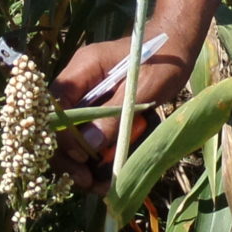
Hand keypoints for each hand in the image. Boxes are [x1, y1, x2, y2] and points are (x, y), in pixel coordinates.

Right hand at [49, 28, 196, 193]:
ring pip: (72, 134)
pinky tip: (106, 176)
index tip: (81, 157)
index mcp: (84, 68)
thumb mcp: (142, 89)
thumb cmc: (162, 61)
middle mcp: (80, 83)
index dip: (62, 134)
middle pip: (58, 124)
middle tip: (84, 181)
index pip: (55, 105)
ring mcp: (89, 97)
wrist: (177, 45)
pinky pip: (90, 135)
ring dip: (81, 161)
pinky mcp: (101, 110)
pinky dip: (96, 157)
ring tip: (96, 185)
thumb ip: (114, 115)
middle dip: (68, 155)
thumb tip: (88, 147)